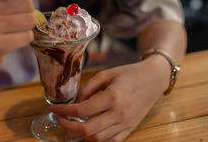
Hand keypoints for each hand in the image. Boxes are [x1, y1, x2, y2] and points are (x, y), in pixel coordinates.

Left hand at [49, 58, 169, 141]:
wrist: (154, 79)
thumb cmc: (129, 73)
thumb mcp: (106, 73)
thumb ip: (88, 87)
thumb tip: (76, 101)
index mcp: (112, 97)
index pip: (81, 111)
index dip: (64, 111)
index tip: (54, 108)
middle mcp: (119, 113)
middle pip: (87, 130)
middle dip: (69, 126)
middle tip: (61, 118)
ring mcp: (126, 124)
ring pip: (98, 139)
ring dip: (82, 133)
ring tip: (75, 123)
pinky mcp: (130, 128)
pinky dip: (98, 139)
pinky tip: (91, 130)